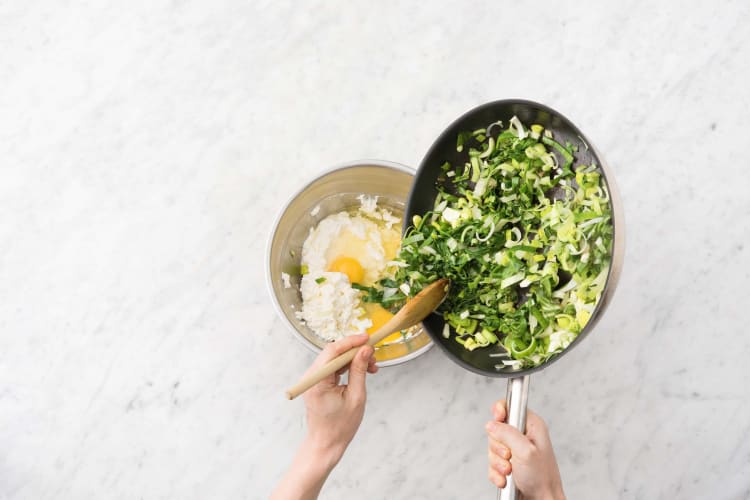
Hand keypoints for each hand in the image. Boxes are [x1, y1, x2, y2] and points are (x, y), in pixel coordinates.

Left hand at [271, 334, 377, 499]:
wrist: (326, 444)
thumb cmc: (340, 426)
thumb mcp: (356, 397)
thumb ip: (359, 371)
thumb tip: (365, 350)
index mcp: (318, 382)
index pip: (332, 352)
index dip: (351, 342)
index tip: (367, 338)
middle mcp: (311, 378)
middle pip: (333, 353)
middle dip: (355, 351)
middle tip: (374, 355)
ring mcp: (313, 380)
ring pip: (335, 359)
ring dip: (353, 359)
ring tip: (372, 367)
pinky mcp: (318, 383)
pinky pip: (333, 368)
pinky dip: (348, 367)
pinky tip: (363, 371)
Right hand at [485, 400, 564, 499]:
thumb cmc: (542, 478)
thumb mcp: (525, 451)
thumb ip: (507, 433)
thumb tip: (491, 424)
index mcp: (531, 425)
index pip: (509, 406)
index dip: (499, 411)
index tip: (497, 418)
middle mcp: (522, 436)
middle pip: (495, 429)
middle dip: (498, 446)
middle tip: (510, 456)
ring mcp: (514, 450)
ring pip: (492, 447)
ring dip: (498, 462)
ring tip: (510, 471)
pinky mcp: (507, 464)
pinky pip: (491, 463)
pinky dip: (496, 473)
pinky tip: (506, 479)